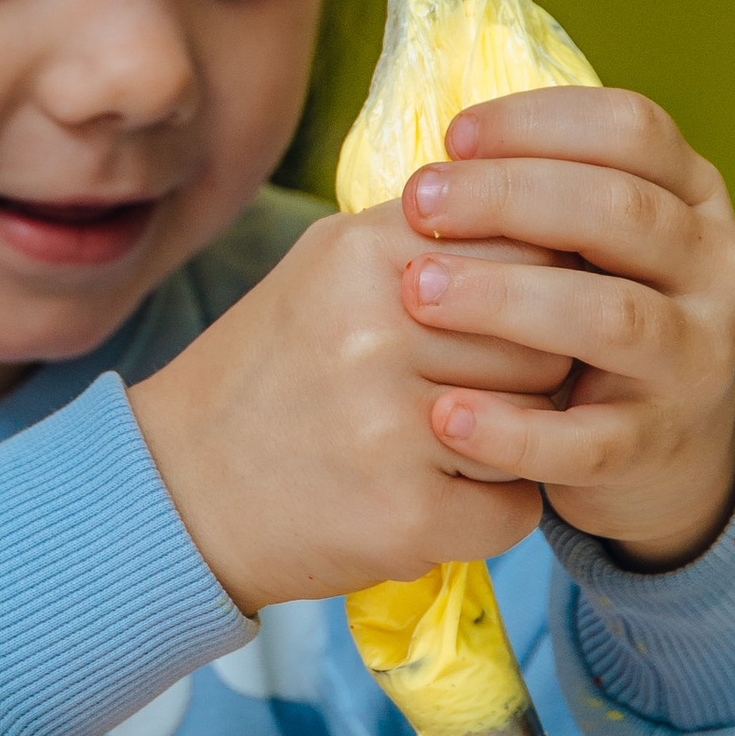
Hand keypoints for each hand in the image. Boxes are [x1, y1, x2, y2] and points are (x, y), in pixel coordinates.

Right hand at [129, 204, 567, 612]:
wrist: (179, 490)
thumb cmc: (275, 373)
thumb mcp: (331, 270)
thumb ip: (432, 237)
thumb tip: (555, 220)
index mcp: (364, 253)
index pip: (530, 246)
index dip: (539, 289)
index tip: (511, 318)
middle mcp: (377, 331)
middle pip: (547, 340)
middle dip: (531, 372)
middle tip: (472, 393)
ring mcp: (391, 427)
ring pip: (541, 424)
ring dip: (517, 442)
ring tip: (448, 445)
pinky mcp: (407, 515)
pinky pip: (520, 508)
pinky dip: (494, 513)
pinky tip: (439, 500)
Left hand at [395, 87, 734, 569]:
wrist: (664, 447)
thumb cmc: (590, 312)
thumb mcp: (589, 244)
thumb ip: (536, 197)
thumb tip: (431, 166)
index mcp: (695, 199)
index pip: (634, 130)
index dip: (540, 122)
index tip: (452, 137)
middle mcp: (713, 270)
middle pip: (622, 210)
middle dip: (510, 196)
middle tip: (419, 203)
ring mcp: (695, 361)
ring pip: (614, 317)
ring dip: (507, 298)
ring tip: (418, 293)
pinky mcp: (657, 445)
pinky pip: (588, 440)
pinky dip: (513, 429)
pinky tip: (445, 415)